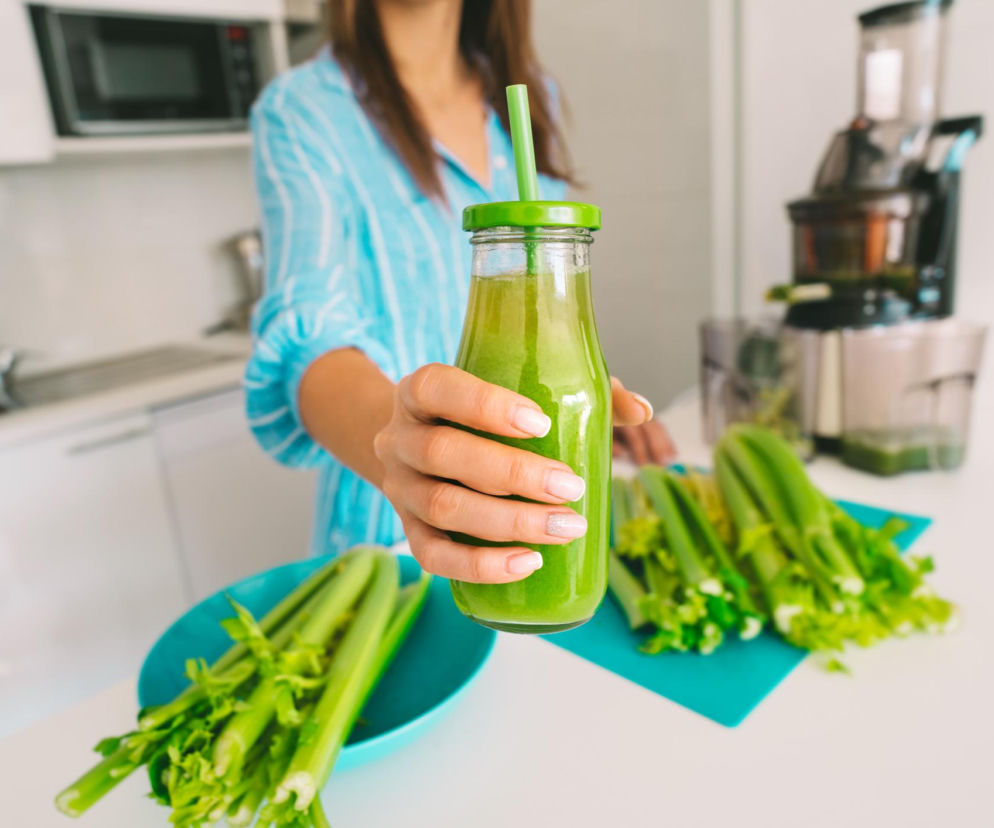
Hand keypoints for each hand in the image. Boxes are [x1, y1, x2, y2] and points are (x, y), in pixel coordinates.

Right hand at [374, 364, 661, 583]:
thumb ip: (578, 393)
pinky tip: (527, 563)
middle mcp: (399, 439)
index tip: (541, 423)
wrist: (419, 446)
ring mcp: (400, 489)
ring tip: (565, 527)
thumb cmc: (481, 414)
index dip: (485, 406)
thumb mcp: (518, 389)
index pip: (437, 388)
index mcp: (420, 392)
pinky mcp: (408, 532)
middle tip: (570, 487)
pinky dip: (481, 566)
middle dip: (512, 474)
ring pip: (443, 508)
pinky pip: (433, 557)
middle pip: (443, 454)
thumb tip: (641, 410)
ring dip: (508, 523)